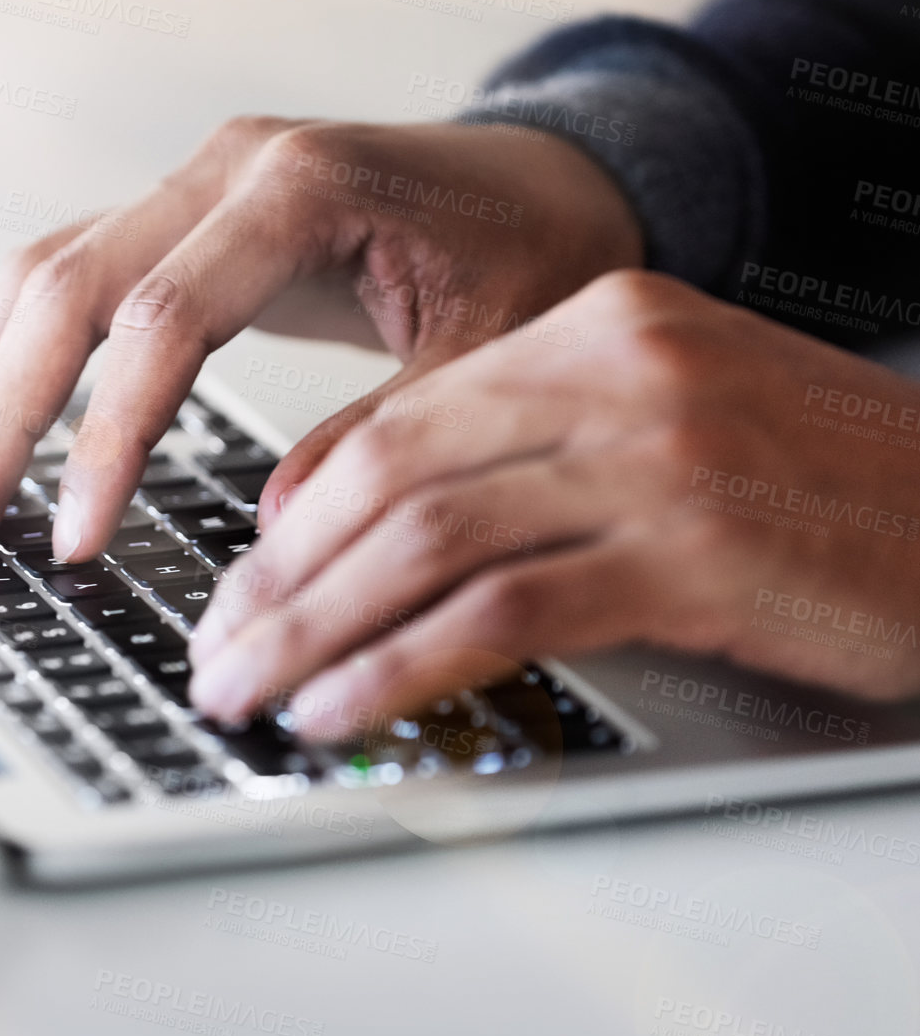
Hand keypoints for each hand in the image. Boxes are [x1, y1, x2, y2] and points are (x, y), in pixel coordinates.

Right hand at [0, 116, 642, 554]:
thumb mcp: (485, 359)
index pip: (161, 321)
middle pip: (66, 285)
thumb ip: (378, 440)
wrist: (547, 179)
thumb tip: (273, 531)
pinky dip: (18, 351)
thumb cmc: (531, 255)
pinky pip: (76, 275)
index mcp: (302, 189)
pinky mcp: (188, 216)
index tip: (70, 537)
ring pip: (46, 273)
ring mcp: (197, 183)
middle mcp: (227, 169)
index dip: (104, 438)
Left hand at [186, 270, 919, 737]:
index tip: (242, 584)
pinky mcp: (696, 551)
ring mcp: (657, 455)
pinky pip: (502, 613)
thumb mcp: (662, 428)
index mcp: (598, 325)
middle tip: (216, 652)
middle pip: (391, 480)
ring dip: (315, 631)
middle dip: (280, 582)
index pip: (398, 423)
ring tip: (249, 693)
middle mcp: (618, 371)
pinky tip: (343, 710)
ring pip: (425, 544)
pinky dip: (402, 667)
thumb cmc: (819, 488)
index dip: (296, 515)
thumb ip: (520, 453)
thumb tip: (359, 523)